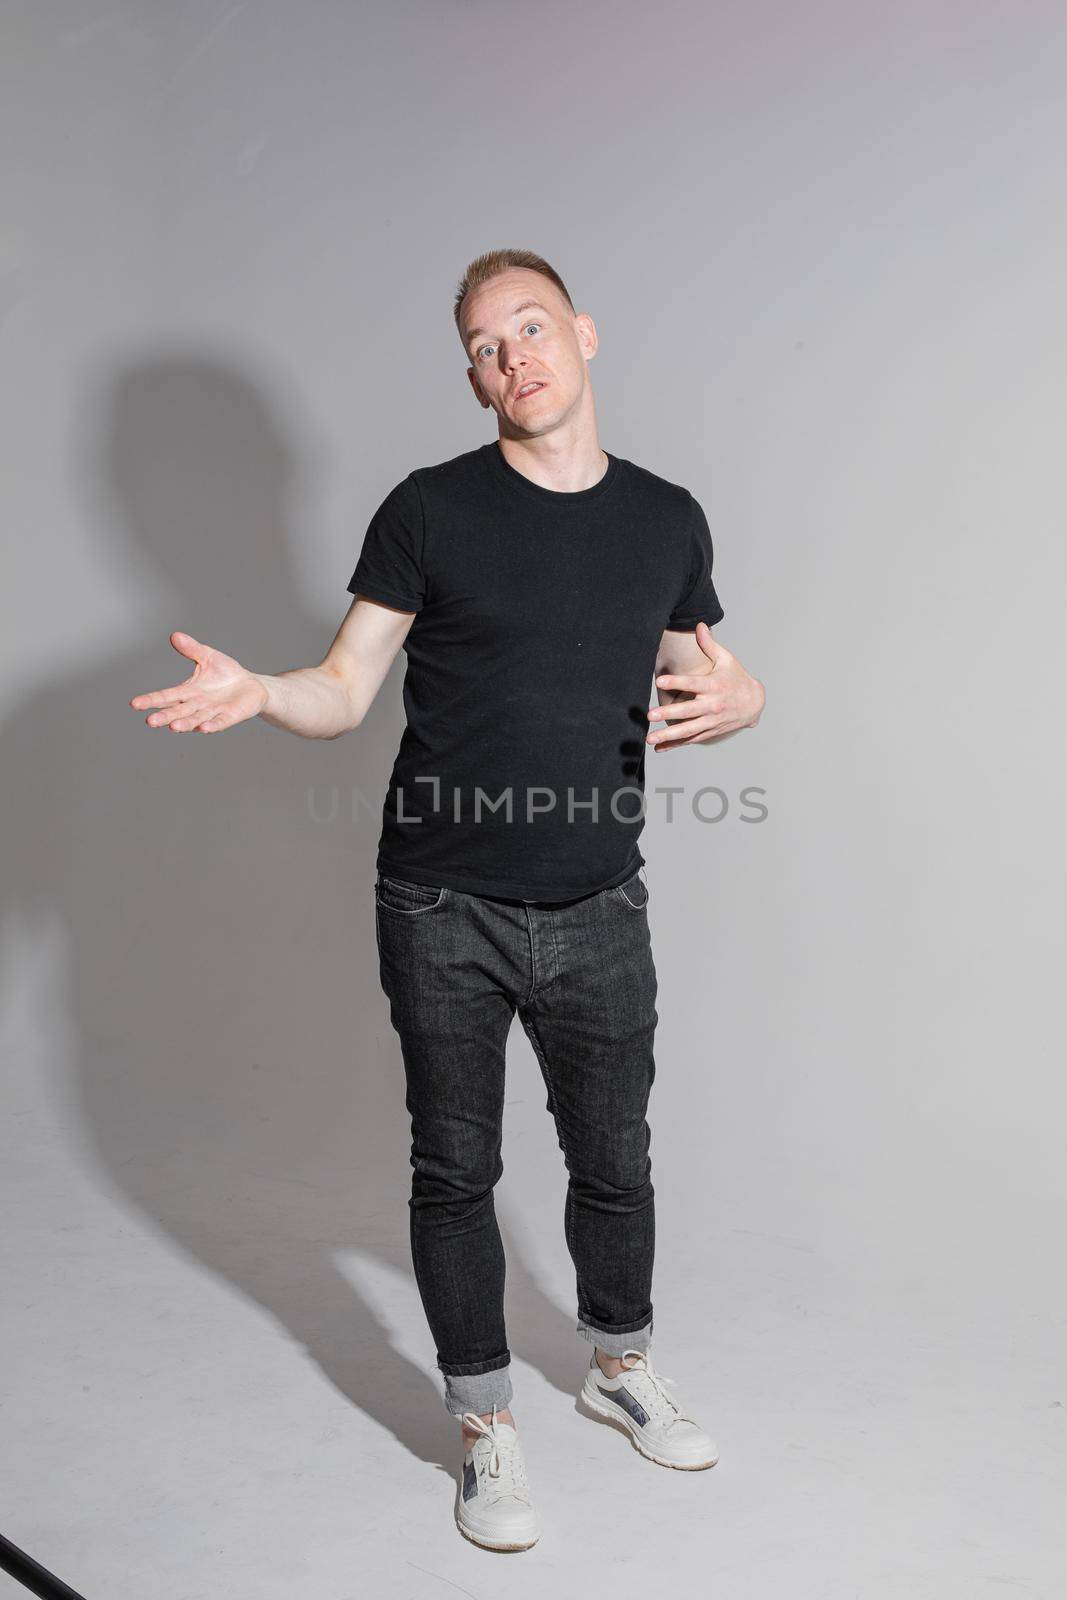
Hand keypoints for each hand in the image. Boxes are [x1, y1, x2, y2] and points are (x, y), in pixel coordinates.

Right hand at [130, 631, 267, 732]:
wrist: (250, 686)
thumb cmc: (226, 673)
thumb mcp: (208, 657)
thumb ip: (192, 649)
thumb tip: (175, 635)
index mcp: (189, 692)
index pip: (167, 696)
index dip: (152, 700)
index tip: (135, 704)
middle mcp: (197, 705)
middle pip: (177, 712)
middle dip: (165, 717)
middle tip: (150, 722)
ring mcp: (212, 713)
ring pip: (195, 720)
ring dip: (185, 724)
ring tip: (173, 727)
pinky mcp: (229, 716)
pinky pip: (219, 722)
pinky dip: (211, 726)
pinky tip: (203, 729)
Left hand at [648, 622, 764, 748]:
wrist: (755, 703)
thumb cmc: (737, 678)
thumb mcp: (726, 659)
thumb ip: (709, 645)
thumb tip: (699, 625)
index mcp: (714, 685)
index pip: (693, 684)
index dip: (676, 682)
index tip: (659, 681)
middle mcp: (712, 705)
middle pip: (688, 711)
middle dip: (668, 714)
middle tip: (649, 715)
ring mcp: (711, 721)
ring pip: (688, 730)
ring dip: (668, 736)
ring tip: (650, 739)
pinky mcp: (710, 731)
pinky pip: (691, 740)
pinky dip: (675, 745)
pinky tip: (659, 748)